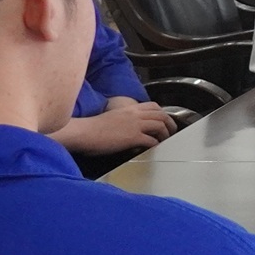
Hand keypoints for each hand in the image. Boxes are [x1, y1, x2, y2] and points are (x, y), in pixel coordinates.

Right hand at [53, 97, 174, 154]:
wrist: (84, 132)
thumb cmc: (92, 128)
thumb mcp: (112, 118)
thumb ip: (124, 121)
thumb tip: (130, 130)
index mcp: (129, 108)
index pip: (153, 106)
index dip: (162, 113)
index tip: (163, 121)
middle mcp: (134, 114)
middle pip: (161, 114)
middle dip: (169, 123)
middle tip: (170, 132)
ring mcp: (134, 125)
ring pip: (160, 125)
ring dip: (165, 134)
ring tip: (165, 141)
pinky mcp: (132, 137)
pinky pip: (151, 140)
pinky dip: (155, 145)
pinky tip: (152, 149)